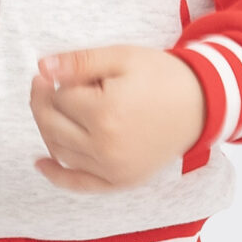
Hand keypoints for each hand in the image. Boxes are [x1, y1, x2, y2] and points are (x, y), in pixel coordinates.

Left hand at [29, 46, 207, 191]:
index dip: (59, 81)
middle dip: (42, 102)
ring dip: (48, 129)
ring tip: (53, 109)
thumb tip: (41, 68)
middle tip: (44, 84)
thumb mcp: (121, 57)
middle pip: (51, 125)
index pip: (59, 97)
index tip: (69, 71)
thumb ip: (79, 62)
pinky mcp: (120, 181)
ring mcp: (112, 168)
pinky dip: (56, 175)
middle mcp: (105, 146)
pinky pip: (79, 184)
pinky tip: (41, 163)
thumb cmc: (162, 77)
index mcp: (105, 113)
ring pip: (60, 151)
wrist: (201, 104)